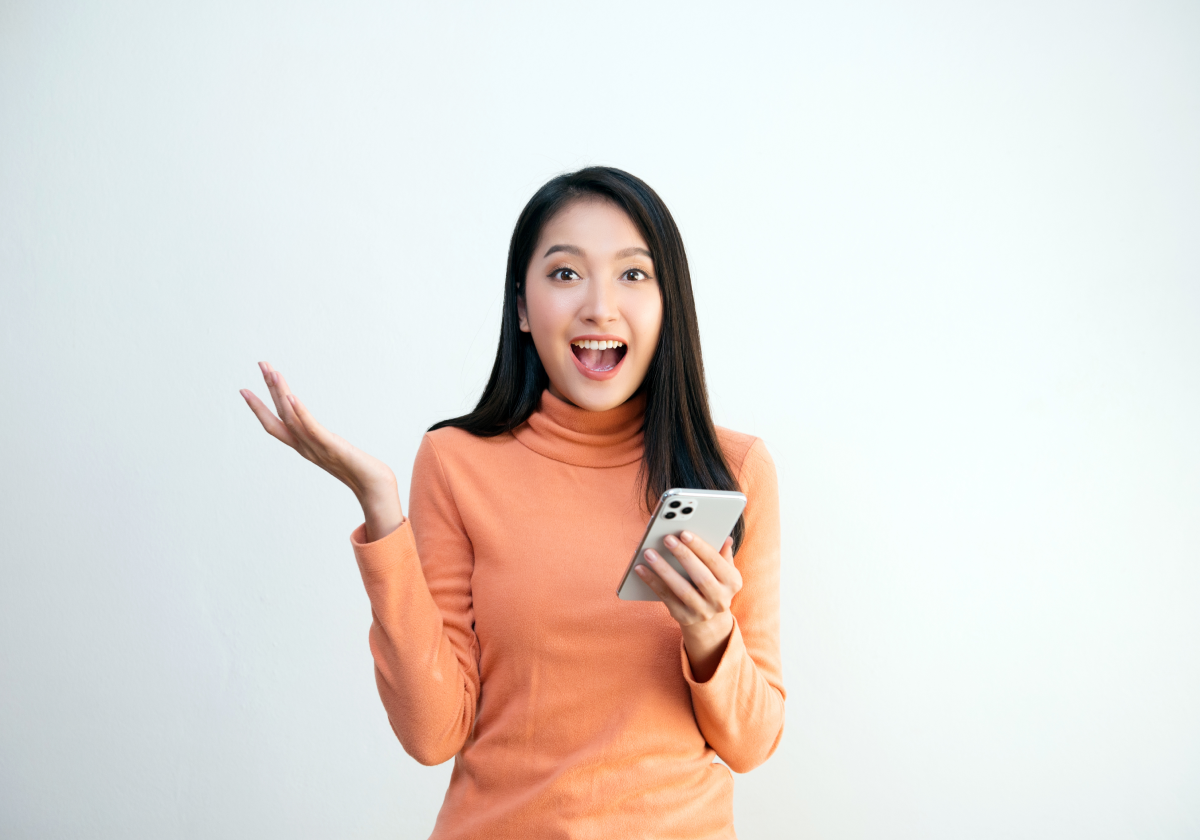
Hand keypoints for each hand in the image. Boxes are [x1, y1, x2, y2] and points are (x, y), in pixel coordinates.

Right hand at [240, 362, 397, 506]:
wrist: (374, 487)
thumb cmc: (360, 470)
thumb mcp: (335, 451)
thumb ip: (325, 442)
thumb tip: (322, 433)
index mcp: (304, 446)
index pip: (275, 425)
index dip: (258, 408)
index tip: (244, 389)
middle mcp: (305, 447)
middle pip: (279, 415)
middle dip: (269, 389)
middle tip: (261, 364)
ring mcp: (316, 448)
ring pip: (291, 418)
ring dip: (281, 393)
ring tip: (273, 372)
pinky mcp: (332, 447)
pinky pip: (311, 428)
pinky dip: (300, 412)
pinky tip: (291, 397)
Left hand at [634, 530, 742, 681]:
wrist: (709, 619)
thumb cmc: (713, 584)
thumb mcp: (723, 571)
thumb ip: (722, 555)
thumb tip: (725, 538)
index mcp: (732, 583)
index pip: (716, 562)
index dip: (700, 547)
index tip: (684, 533)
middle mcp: (720, 600)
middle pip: (700, 576)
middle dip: (683, 555)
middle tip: (667, 539)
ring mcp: (702, 611)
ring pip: (681, 589)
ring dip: (664, 569)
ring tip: (649, 553)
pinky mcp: (684, 617)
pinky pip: (666, 597)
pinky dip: (652, 582)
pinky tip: (641, 569)